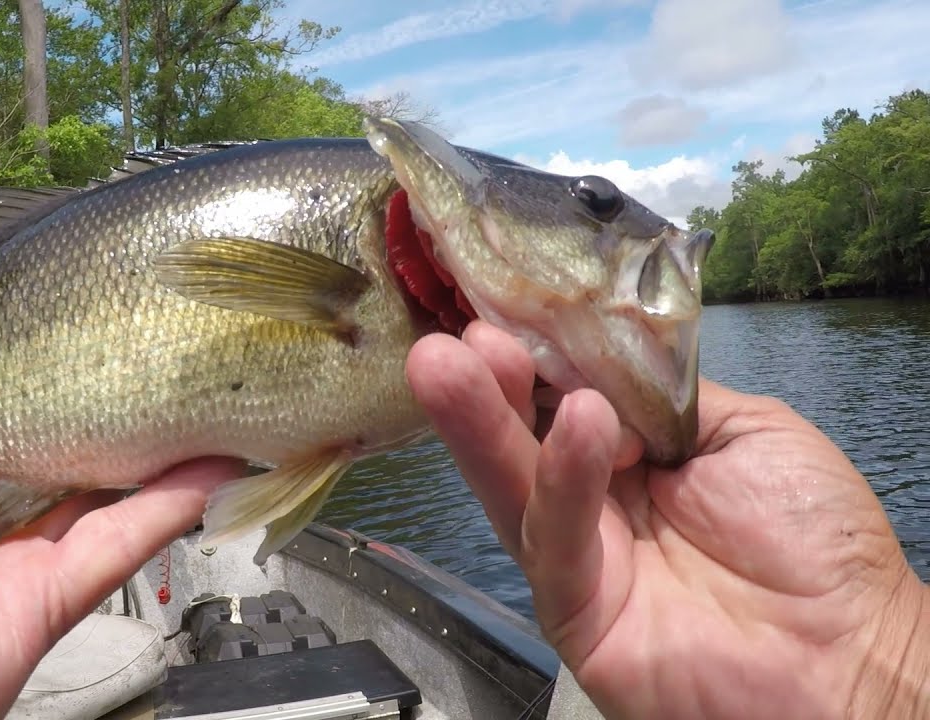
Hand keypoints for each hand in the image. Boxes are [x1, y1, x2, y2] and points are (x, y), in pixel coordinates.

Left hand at [0, 300, 241, 719]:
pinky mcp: (31, 607)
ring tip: (197, 394)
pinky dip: (164, 509)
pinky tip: (209, 463)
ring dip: (146, 453)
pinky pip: (110, 550)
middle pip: (37, 455)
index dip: (0, 372)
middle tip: (136, 346)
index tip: (45, 320)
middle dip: (84, 408)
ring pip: (90, 499)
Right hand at [406, 321, 928, 719]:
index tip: (501, 315)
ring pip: (514, 485)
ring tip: (447, 366)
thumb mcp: (748, 431)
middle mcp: (593, 505)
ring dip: (480, 424)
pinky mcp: (573, 608)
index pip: (562, 400)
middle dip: (486, 387)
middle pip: (521, 441)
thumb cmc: (815, 542)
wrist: (848, 651)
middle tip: (454, 343)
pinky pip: (557, 539)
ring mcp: (579, 558)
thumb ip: (666, 396)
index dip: (534, 360)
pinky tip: (575, 423)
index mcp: (631, 460)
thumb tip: (599, 363)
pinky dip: (562, 479)